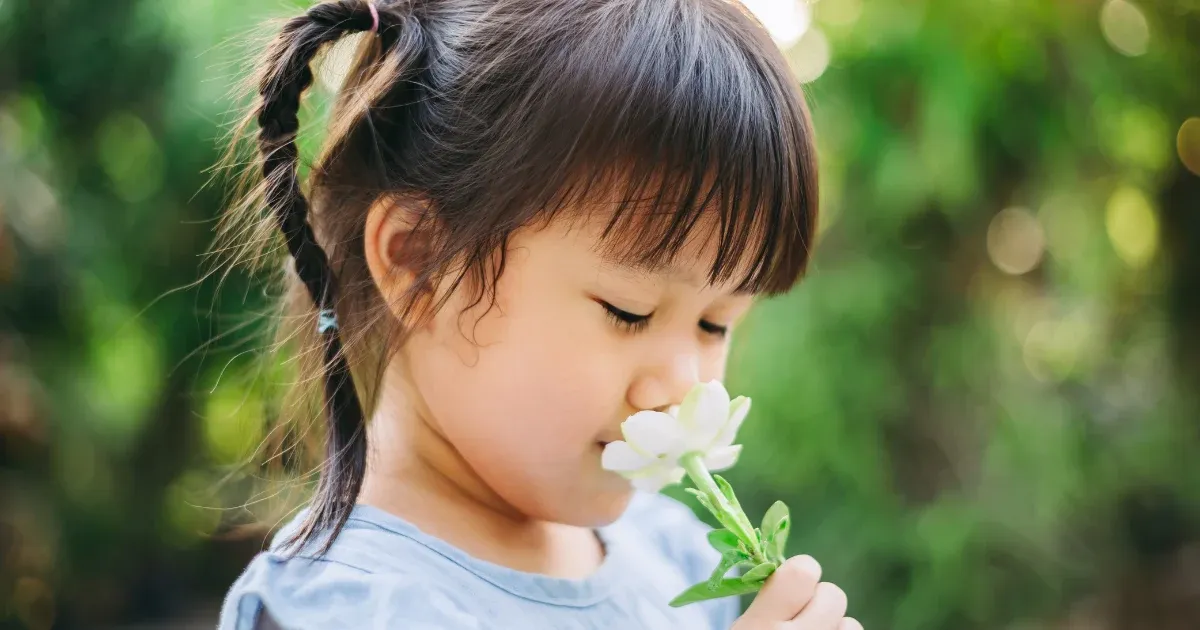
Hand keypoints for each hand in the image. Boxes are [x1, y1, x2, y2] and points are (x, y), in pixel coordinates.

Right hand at [731, 556, 860, 629]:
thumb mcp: (742, 628)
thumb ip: (765, 601)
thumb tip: (792, 568)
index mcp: (761, 624)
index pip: (803, 571)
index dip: (802, 573)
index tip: (792, 586)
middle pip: (834, 595)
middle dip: (820, 603)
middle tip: (803, 617)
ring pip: (851, 624)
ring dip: (834, 626)